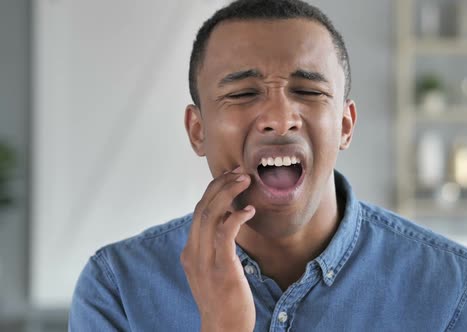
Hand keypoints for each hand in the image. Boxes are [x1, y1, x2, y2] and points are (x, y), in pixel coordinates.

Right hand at [180, 166, 255, 331]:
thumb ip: (214, 248)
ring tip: (244, 180)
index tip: (229, 178)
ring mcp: (205, 261)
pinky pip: (225, 234)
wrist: (223, 330)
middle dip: (220, 185)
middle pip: (202, 208)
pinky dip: (236, 217)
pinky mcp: (221, 268)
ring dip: (228, 193)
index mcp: (190, 252)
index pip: (198, 212)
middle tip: (239, 172)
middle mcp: (193, 253)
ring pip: (210, 215)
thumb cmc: (224, 301)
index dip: (213, 190)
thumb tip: (226, 224)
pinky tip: (249, 210)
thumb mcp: (213, 270)